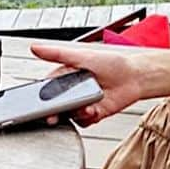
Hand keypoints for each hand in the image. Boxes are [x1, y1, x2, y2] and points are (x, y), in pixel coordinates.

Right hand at [30, 42, 144, 125]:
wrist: (135, 76)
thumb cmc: (111, 63)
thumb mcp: (82, 56)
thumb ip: (58, 54)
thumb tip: (34, 47)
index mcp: (64, 78)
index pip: (46, 90)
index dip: (40, 97)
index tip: (36, 103)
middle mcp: (71, 93)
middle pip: (54, 107)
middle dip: (52, 113)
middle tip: (52, 115)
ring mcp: (82, 104)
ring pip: (69, 116)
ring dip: (75, 113)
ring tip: (85, 107)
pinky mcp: (93, 114)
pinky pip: (84, 121)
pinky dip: (87, 118)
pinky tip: (93, 110)